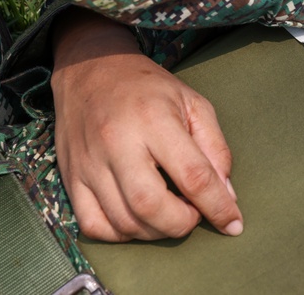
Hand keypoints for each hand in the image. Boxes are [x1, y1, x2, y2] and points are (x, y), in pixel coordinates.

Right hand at [51, 10, 241, 241]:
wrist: (91, 69)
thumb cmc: (148, 88)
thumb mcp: (194, 103)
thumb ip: (215, 148)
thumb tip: (226, 195)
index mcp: (155, 120)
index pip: (192, 175)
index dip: (217, 206)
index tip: (233, 223)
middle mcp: (117, 143)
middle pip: (150, 206)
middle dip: (182, 223)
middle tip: (194, 213)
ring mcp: (89, 163)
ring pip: (123, 222)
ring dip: (155, 232)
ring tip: (170, 213)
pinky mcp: (70, 177)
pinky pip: (93, 225)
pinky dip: (121, 234)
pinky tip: (138, 219)